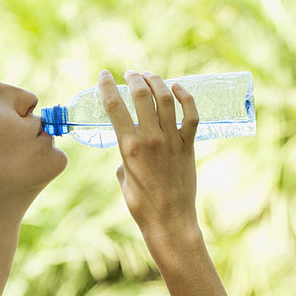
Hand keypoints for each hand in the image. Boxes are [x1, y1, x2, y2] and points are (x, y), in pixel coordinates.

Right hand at [98, 69, 199, 240]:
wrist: (169, 221)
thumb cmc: (140, 204)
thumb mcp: (122, 177)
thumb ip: (123, 157)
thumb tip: (128, 147)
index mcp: (129, 147)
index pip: (114, 106)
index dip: (107, 86)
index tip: (103, 75)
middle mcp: (151, 139)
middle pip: (142, 95)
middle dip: (134, 79)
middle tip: (130, 74)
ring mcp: (172, 141)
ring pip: (166, 99)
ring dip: (157, 82)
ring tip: (149, 77)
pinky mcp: (189, 146)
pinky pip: (191, 114)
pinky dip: (186, 97)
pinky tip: (178, 88)